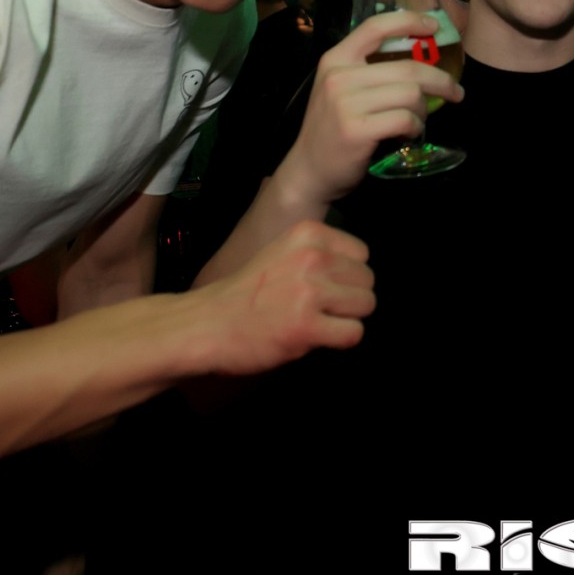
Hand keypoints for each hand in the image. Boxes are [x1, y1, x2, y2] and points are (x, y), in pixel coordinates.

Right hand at [197, 220, 374, 374]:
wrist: (206, 325)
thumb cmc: (245, 294)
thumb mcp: (282, 254)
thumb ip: (318, 256)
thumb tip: (359, 274)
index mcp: (307, 234)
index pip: (362, 254)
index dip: (347, 275)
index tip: (324, 287)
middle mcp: (312, 257)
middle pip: (367, 280)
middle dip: (350, 298)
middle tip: (320, 310)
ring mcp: (310, 291)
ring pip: (366, 305)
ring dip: (346, 319)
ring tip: (316, 322)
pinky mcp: (307, 326)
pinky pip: (354, 333)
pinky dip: (340, 340)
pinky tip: (314, 337)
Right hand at [273, 10, 464, 205]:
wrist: (309, 171)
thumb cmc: (333, 130)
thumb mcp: (340, 90)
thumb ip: (368, 70)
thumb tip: (419, 57)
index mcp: (336, 59)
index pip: (376, 27)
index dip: (409, 21)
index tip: (434, 27)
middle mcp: (339, 76)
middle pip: (407, 68)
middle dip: (440, 80)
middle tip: (455, 91)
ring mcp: (346, 103)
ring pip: (410, 94)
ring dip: (423, 109)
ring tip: (418, 119)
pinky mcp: (356, 130)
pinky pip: (404, 119)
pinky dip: (415, 126)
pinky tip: (409, 133)